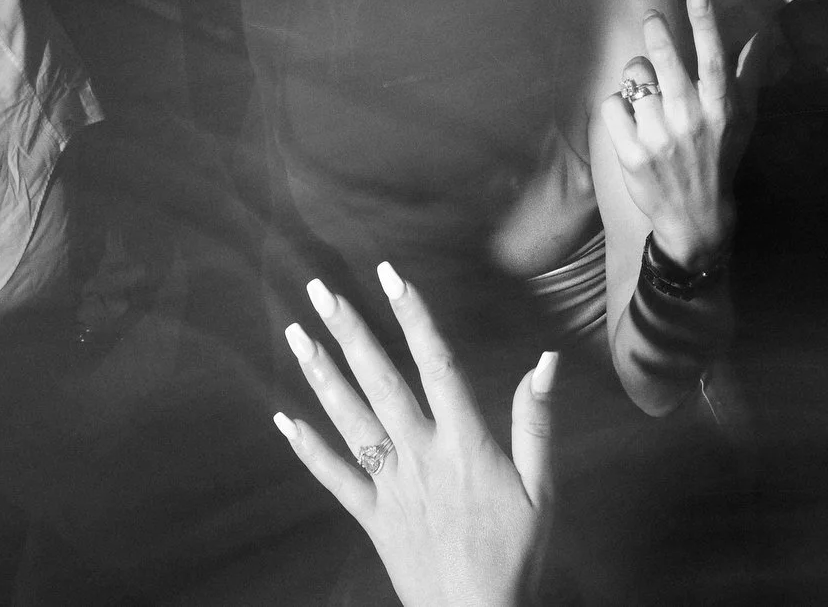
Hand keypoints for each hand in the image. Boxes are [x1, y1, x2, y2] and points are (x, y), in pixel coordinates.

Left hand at [277, 266, 553, 606]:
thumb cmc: (516, 554)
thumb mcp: (541, 487)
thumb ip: (536, 421)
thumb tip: (545, 360)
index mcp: (465, 443)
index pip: (437, 363)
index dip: (413, 315)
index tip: (390, 274)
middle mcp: (420, 456)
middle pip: (380, 381)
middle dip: (350, 331)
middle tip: (320, 289)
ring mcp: (390, 486)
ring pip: (349, 420)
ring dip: (321, 374)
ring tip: (296, 333)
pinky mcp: (371, 516)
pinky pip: (333, 477)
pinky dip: (306, 447)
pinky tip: (282, 419)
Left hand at [599, 0, 733, 270]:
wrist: (695, 217)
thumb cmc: (721, 158)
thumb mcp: (743, 119)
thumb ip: (750, 73)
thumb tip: (762, 32)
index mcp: (720, 110)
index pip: (714, 60)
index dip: (705, 24)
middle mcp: (690, 122)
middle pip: (667, 63)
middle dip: (657, 33)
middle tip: (653, 18)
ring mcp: (659, 139)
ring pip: (635, 80)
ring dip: (636, 75)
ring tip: (645, 87)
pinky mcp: (631, 155)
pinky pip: (613, 106)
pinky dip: (617, 105)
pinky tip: (629, 116)